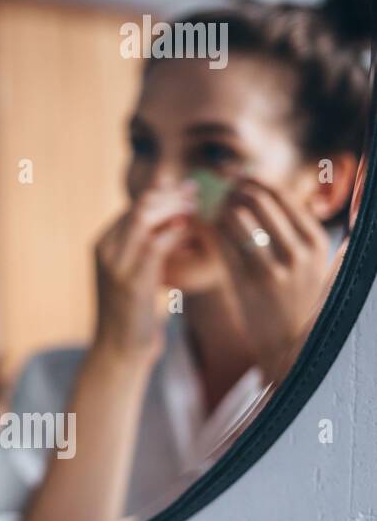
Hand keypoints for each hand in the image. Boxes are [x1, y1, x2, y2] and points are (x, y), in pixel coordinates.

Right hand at [91, 185, 195, 363]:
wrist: (118, 349)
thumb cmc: (132, 313)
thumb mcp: (133, 274)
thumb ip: (143, 248)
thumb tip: (171, 223)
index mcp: (102, 244)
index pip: (134, 206)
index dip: (163, 193)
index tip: (187, 189)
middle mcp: (105, 249)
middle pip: (139, 206)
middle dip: (171, 195)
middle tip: (197, 193)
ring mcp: (115, 265)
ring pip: (144, 219)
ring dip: (175, 208)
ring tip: (197, 207)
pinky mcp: (131, 282)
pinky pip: (154, 245)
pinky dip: (174, 233)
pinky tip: (191, 231)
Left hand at [212, 176, 332, 382]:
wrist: (287, 344)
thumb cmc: (289, 295)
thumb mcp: (302, 260)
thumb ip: (284, 227)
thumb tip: (250, 186)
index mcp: (314, 241)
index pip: (280, 194)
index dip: (252, 180)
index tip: (233, 177)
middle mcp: (298, 252)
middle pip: (256, 199)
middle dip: (231, 190)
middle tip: (215, 191)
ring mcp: (274, 269)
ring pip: (236, 217)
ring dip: (217, 209)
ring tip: (209, 210)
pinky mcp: (248, 283)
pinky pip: (221, 242)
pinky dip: (210, 230)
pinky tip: (205, 229)